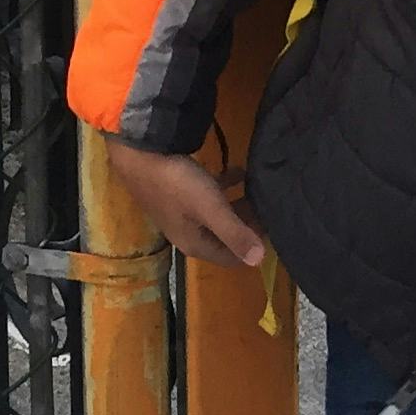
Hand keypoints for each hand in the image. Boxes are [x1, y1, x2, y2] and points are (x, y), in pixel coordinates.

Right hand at [103, 139, 264, 266]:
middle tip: (273, 210)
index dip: (254, 248)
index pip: (231, 258)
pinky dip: (226, 187)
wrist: (138, 155)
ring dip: (238, 207)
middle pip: (226, 237)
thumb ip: (235, 233)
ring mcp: (182, 212)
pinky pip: (208, 195)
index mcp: (195, 244)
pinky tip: (240, 172)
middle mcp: (188, 233)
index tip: (277, 230)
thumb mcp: (211, 209)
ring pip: (218, 215)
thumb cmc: (177, 184)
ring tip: (261, 193)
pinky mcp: (178, 192)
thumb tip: (260, 260)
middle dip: (249, 227)